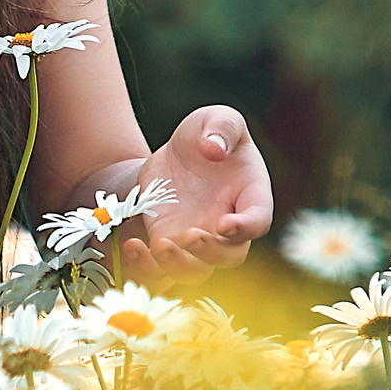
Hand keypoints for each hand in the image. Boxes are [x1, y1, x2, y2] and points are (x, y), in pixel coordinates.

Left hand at [120, 105, 271, 286]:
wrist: (177, 153)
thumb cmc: (208, 135)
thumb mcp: (218, 117)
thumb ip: (224, 126)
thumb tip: (214, 148)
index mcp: (250, 195)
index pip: (259, 220)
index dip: (247, 227)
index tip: (227, 224)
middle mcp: (228, 226)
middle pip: (230, 256)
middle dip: (211, 253)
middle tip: (191, 236)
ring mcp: (198, 240)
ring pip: (196, 272)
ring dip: (179, 266)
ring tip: (160, 246)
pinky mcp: (168, 244)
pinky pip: (159, 269)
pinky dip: (145, 267)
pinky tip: (131, 247)